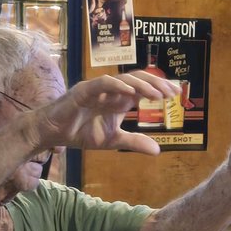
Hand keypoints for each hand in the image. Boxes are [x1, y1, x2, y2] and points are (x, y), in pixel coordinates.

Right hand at [36, 71, 176, 155]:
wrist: (53, 134)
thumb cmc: (81, 133)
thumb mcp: (113, 141)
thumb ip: (134, 142)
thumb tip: (158, 150)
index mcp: (119, 100)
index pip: (143, 88)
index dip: (159, 88)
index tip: (177, 93)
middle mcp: (111, 91)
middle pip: (137, 80)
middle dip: (156, 83)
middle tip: (173, 91)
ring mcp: (98, 89)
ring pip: (123, 79)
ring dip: (142, 85)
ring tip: (158, 94)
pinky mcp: (84, 91)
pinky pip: (102, 84)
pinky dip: (117, 86)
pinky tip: (131, 92)